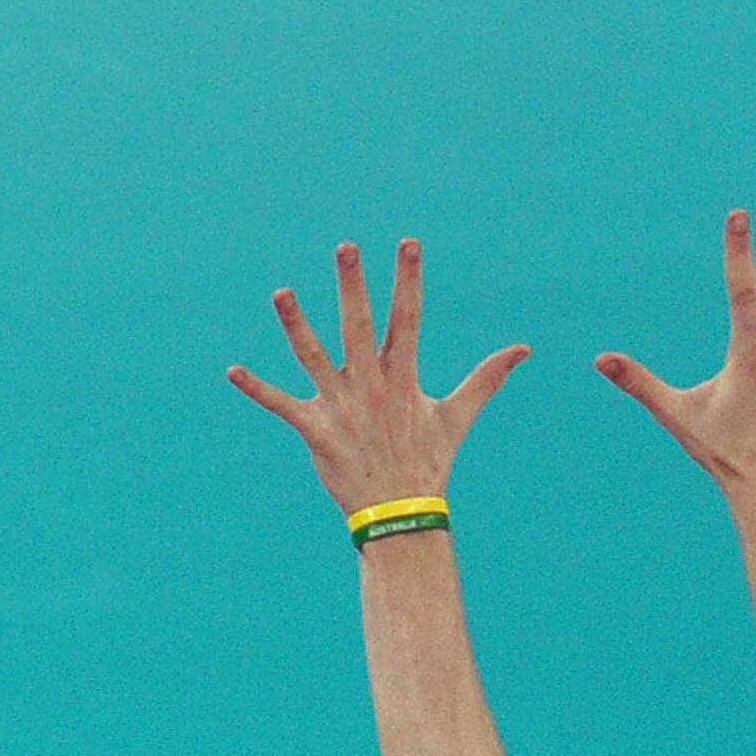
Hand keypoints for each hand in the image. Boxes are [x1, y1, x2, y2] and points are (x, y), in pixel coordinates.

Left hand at [229, 240, 529, 516]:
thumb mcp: (458, 416)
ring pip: (313, 356)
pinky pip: (281, 404)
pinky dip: (256, 388)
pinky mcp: (315, 429)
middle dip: (353, 285)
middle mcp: (370, 385)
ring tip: (280, 293)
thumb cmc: (428, 461)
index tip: (407, 243)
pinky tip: (231, 371)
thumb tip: (524, 349)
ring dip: (296, 324)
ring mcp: (341, 406)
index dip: (408, 280)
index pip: (407, 318)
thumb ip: (486, 378)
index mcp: (403, 377)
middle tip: (345, 247)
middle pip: (358, 326)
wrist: (401, 512)